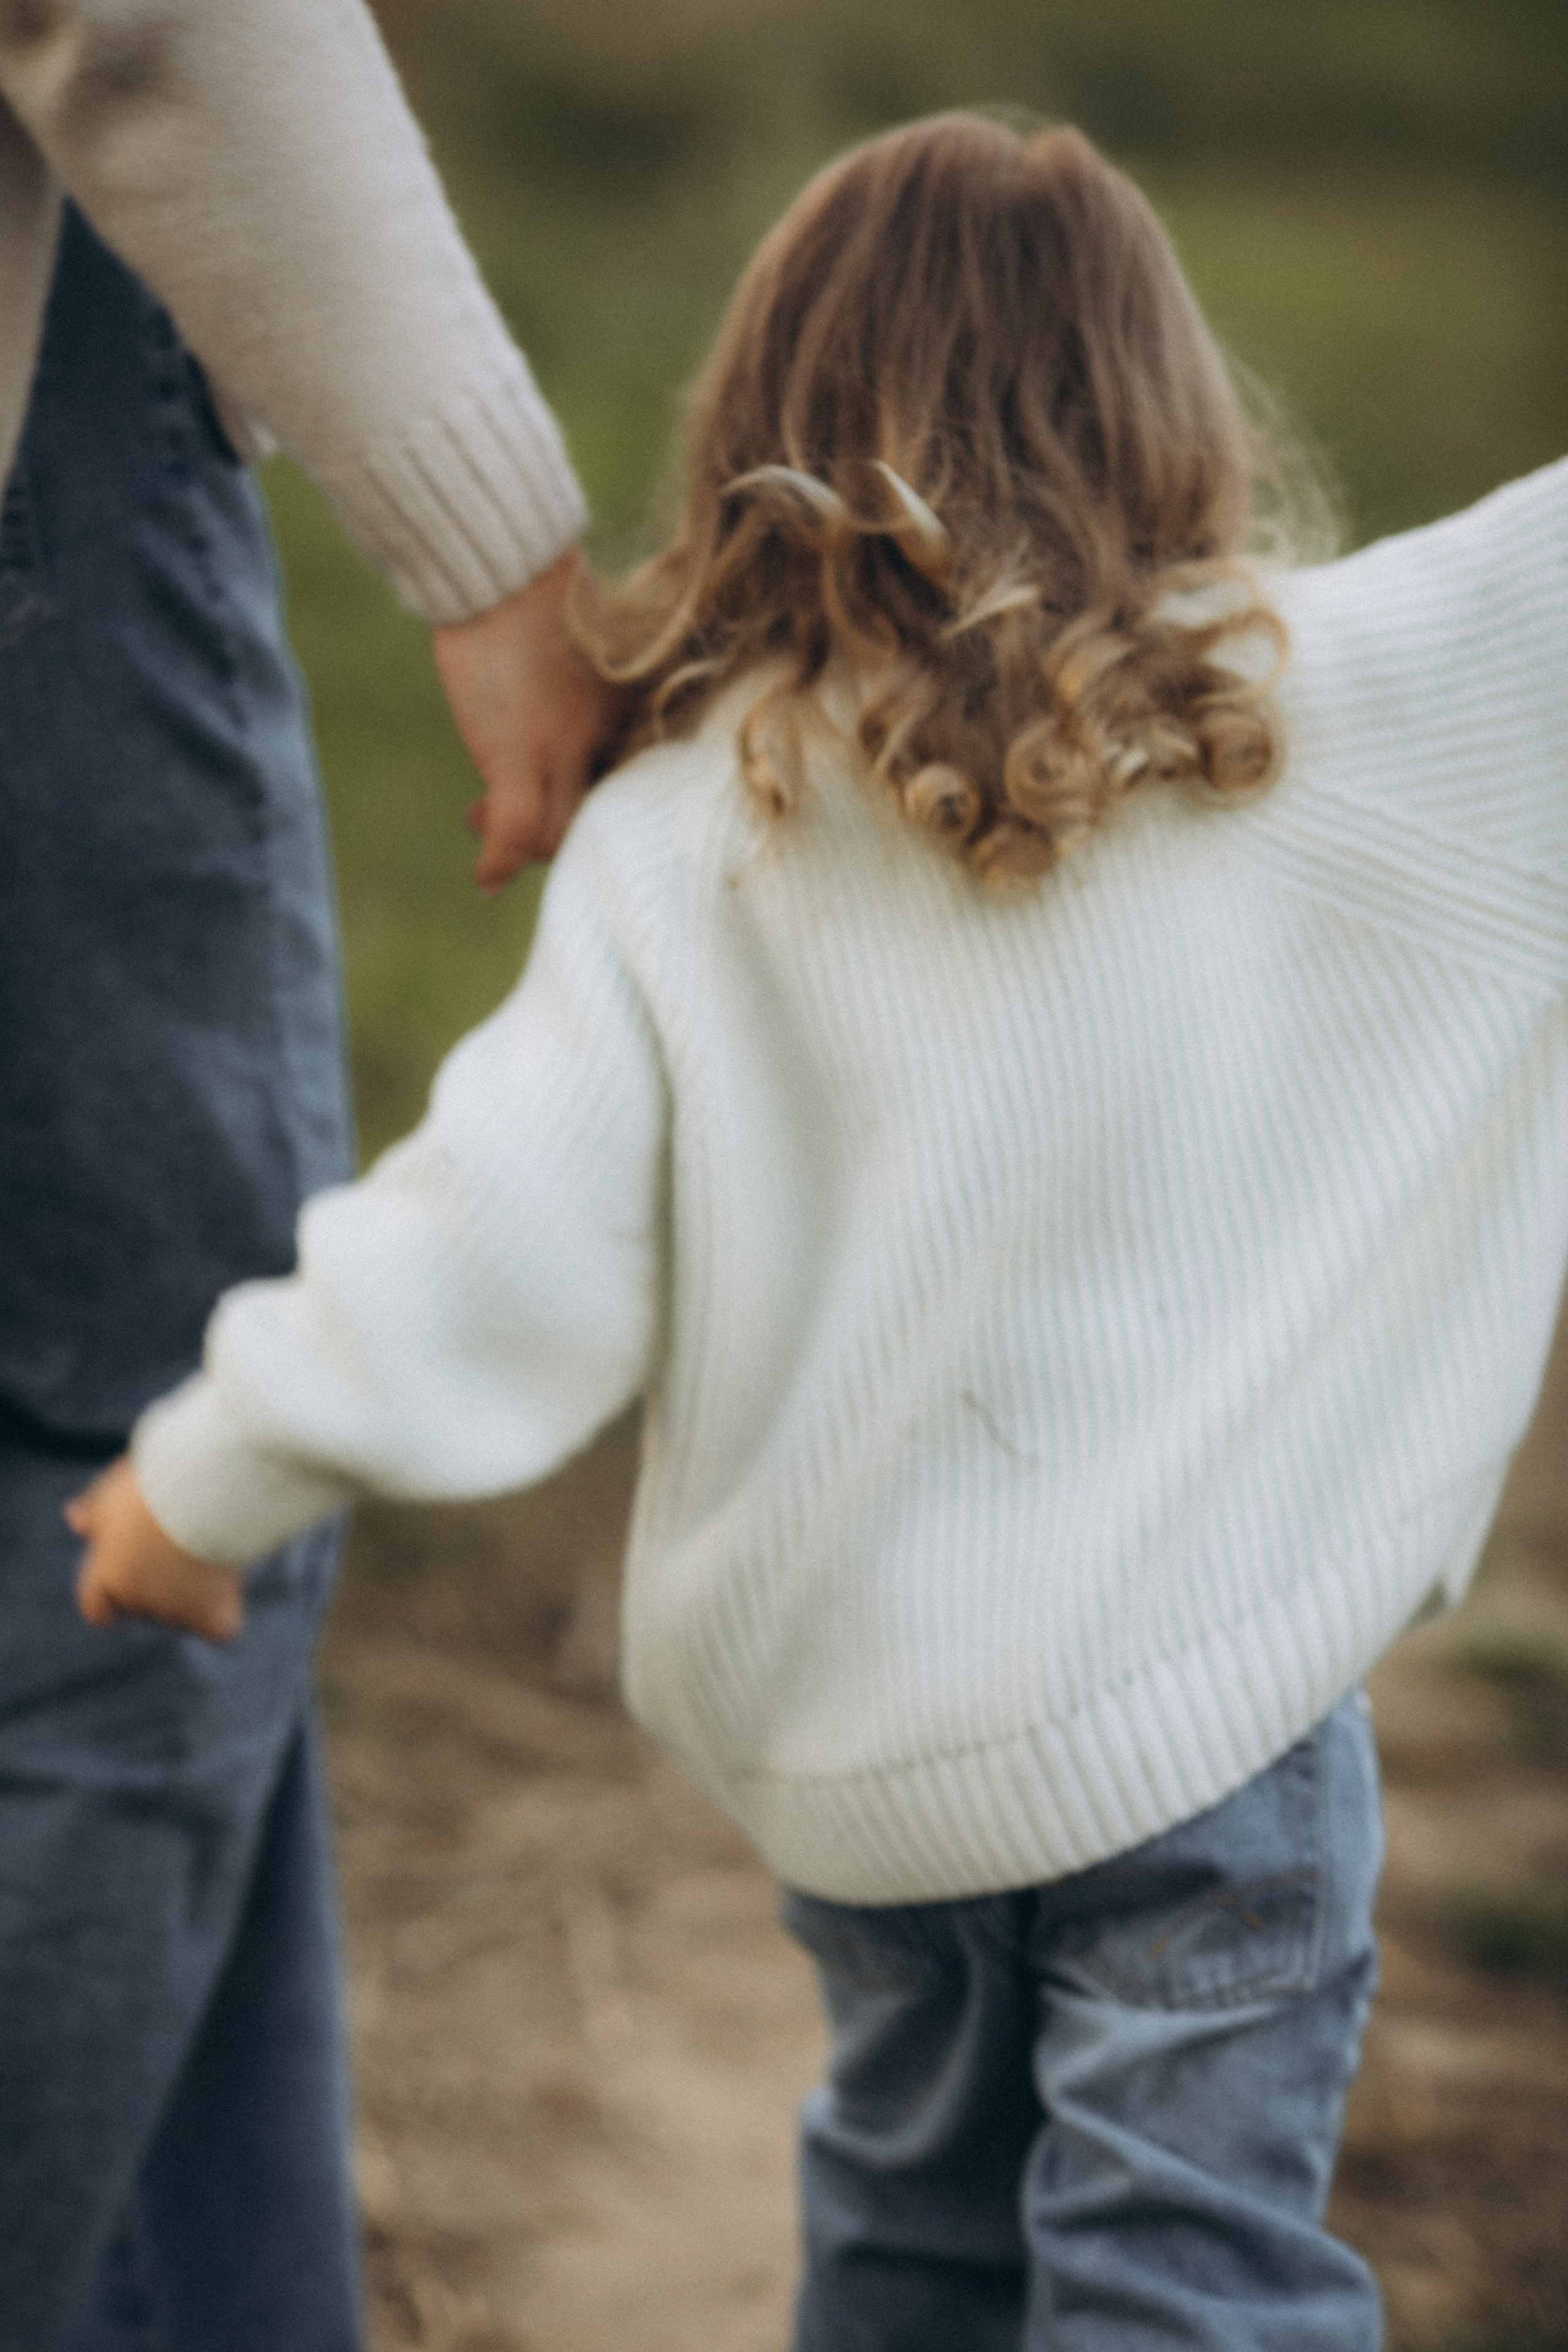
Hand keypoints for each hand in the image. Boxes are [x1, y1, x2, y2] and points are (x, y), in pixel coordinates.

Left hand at [67, 1459, 243, 1641]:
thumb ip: (95, 1509)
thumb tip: (75, 1519)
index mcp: (107, 1572)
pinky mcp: (213, 1613)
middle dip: (157, 1583)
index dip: (113, 1590)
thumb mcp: (118, 1486)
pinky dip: (222, 1614)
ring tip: (210, 1548)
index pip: (97, 1608)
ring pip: (180, 1616)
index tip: (134, 1563)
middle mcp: (136, 1598)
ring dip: (190, 1593)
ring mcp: (175, 1609)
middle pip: (144, 1607)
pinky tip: (227, 1586)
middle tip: (182, 1540)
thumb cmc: (160, 1477)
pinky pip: (217, 1629)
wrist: (212, 1481)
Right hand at [430, 548, 624, 890]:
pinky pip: (519, 828)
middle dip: (551, 831)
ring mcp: (568, 751)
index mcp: (633, 720)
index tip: (555, 792)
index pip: (625, 793)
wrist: (503, 565)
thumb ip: (587, 707)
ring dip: (517, 842)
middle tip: (496, 813)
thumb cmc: (542, 606)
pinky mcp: (521, 753)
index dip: (594, 808)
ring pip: (556, 832)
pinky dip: (500, 859)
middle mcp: (610, 743)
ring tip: (477, 815)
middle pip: (594, 821)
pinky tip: (484, 881)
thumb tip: (564, 729)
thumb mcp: (581, 662)